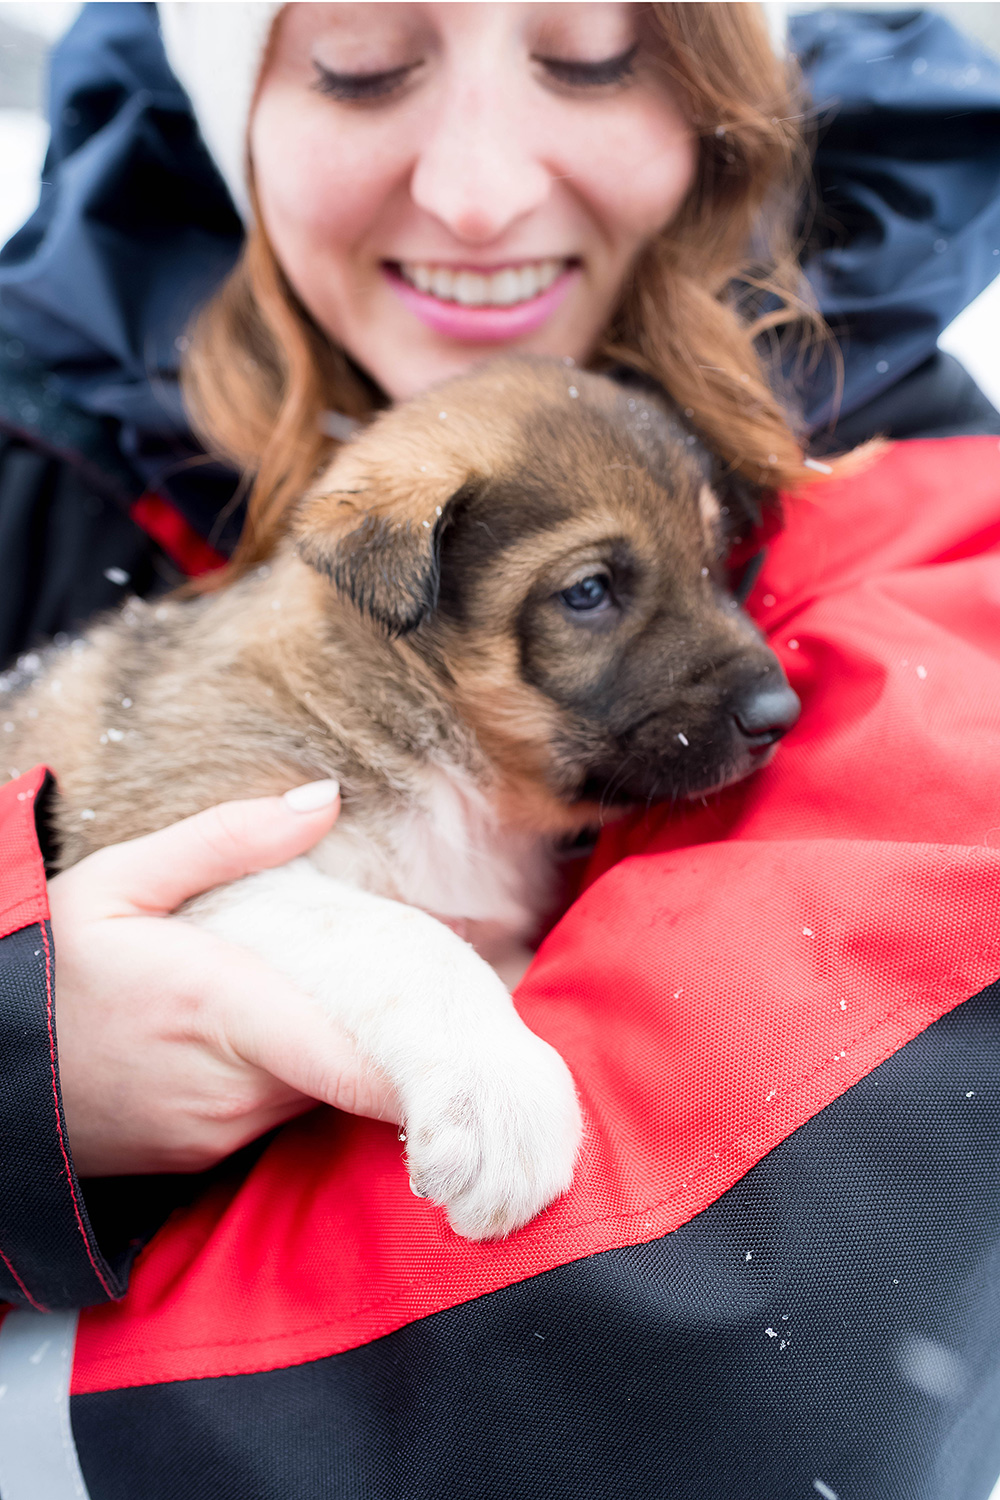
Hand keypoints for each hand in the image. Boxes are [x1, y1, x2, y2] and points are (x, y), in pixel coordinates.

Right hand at [48, 782, 399, 1176]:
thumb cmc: (45, 965)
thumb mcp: (123, 879)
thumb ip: (229, 840)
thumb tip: (325, 798)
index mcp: (224, 1011)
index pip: (363, 1063)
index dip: (435, 1062)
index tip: (484, 1030)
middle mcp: (231, 1090)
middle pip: (357, 1068)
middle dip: (398, 1028)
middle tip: (438, 972)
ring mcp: (217, 1132)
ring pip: (323, 1091)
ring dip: (351, 1048)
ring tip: (368, 989)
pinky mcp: (202, 1156)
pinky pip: (282, 1112)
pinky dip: (305, 1074)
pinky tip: (302, 1029)